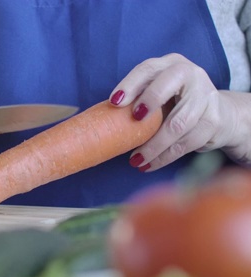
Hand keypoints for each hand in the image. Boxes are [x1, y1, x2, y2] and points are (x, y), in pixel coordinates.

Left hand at [109, 53, 250, 170]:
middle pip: (167, 88)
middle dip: (149, 103)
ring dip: (154, 146)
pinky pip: (187, 143)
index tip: (115, 102)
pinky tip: (150, 164)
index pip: (148, 69)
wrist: (220, 114)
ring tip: (135, 160)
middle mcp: (191, 75)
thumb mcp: (157, 93)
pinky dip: (165, 157)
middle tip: (133, 121)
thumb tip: (103, 119)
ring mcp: (206, 97)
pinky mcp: (214, 121)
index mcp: (169, 64)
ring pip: (178, 124)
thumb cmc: (175, 103)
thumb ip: (137, 99)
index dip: (131, 84)